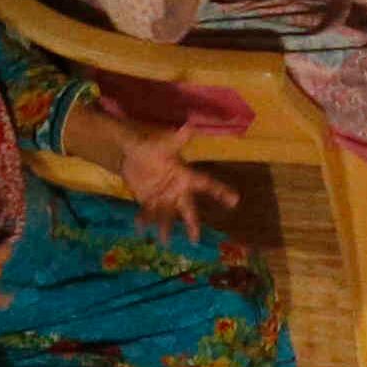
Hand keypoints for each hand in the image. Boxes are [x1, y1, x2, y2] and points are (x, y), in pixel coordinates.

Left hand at [113, 119, 237, 240]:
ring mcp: (163, 198)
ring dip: (166, 228)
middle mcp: (177, 190)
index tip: (235, 200)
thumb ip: (177, 138)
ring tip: (164, 242)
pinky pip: (148, 214)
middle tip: (195, 238)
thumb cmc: (151, 148)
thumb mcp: (163, 144)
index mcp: (185, 176)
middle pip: (188, 209)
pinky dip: (144, 221)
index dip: (220, 192)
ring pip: (167, 216)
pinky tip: (140, 229)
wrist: (131, 155)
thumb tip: (190, 124)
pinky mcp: (148, 202)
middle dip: (192, 224)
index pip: (206, 184)